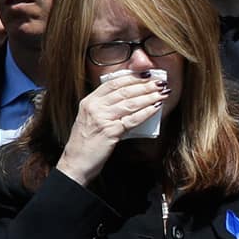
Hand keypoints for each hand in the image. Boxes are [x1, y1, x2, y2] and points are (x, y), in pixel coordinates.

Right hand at [56, 71, 167, 185]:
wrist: (76, 163)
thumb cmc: (85, 143)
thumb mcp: (90, 119)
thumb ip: (105, 107)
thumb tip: (130, 98)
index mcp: (89, 101)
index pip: (113, 83)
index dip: (131, 77)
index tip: (146, 74)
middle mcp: (94, 107)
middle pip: (124, 91)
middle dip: (145, 85)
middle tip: (160, 82)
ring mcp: (102, 119)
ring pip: (130, 103)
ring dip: (149, 97)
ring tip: (162, 93)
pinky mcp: (110, 132)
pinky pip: (132, 119)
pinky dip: (146, 112)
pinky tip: (156, 108)